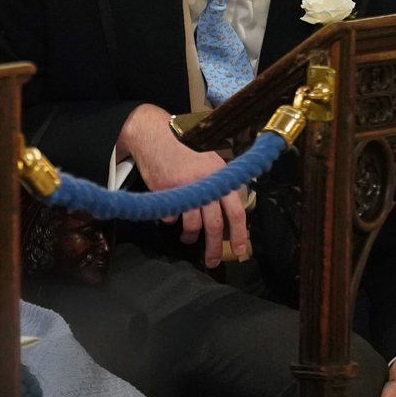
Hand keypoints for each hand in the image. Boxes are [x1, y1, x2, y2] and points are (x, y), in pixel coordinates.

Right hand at [117, 104, 247, 267]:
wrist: (155, 135)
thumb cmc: (185, 149)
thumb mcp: (210, 161)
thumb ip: (220, 185)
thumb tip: (229, 212)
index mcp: (220, 178)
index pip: (236, 212)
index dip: (240, 235)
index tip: (240, 251)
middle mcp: (205, 184)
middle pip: (214, 225)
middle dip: (214, 247)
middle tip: (212, 261)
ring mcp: (184, 189)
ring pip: (192, 225)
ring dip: (190, 236)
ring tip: (188, 238)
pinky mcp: (165, 192)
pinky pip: (170, 217)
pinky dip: (170, 220)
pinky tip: (170, 215)